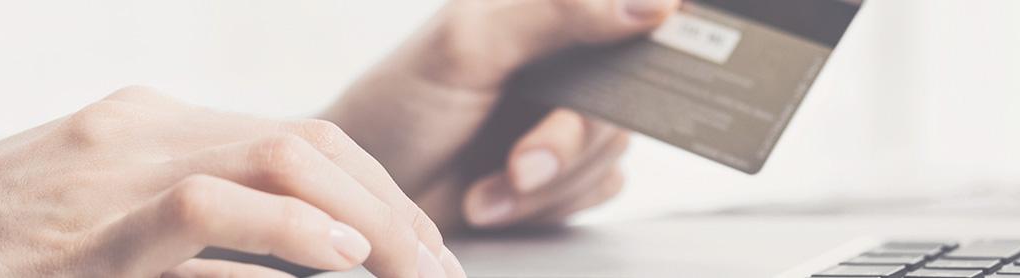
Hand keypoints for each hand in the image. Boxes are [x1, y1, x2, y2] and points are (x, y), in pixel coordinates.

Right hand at [0, 87, 461, 276]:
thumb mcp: (95, 225)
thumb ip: (186, 225)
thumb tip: (296, 258)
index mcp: (152, 124)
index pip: (300, 138)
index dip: (378, 192)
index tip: (418, 250)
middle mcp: (144, 128)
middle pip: (312, 143)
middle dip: (395, 207)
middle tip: (443, 273)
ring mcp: (114, 165)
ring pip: (282, 160)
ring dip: (370, 221)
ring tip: (417, 275)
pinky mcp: (88, 221)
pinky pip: (212, 206)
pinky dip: (291, 232)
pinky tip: (344, 263)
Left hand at [322, 0, 678, 230]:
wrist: (365, 197)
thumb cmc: (398, 107)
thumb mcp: (470, 45)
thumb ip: (559, 12)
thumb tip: (654, 2)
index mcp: (546, 11)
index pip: (628, 10)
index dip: (644, 36)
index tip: (606, 84)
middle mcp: (563, 57)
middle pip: (625, 95)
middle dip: (569, 143)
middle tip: (520, 164)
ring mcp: (565, 114)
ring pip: (611, 149)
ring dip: (547, 184)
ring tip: (488, 185)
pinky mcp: (566, 167)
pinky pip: (598, 188)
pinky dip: (547, 205)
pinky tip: (497, 198)